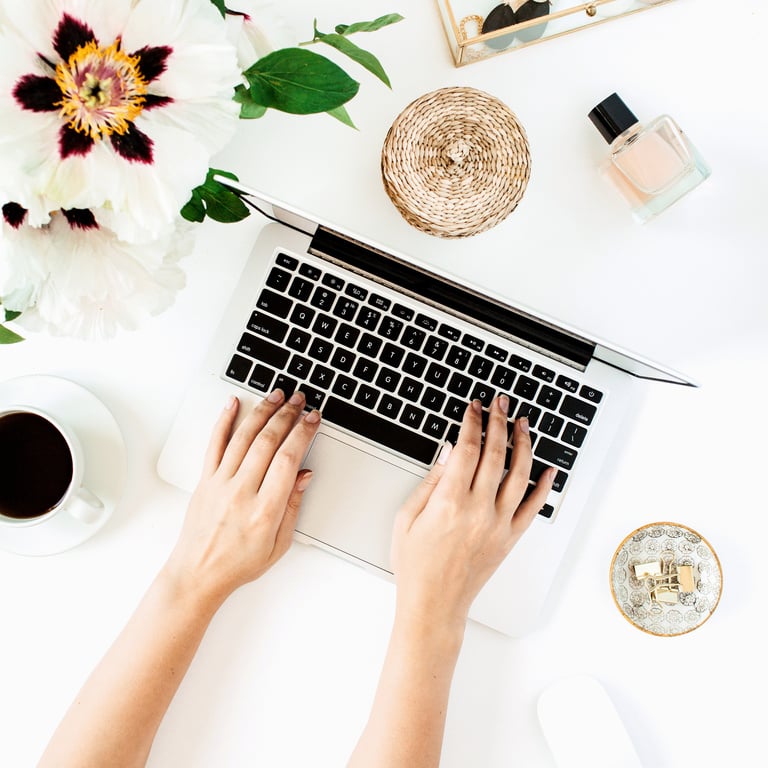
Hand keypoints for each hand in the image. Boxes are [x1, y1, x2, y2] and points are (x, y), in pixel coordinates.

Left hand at [164, 389, 320, 605]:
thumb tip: (303, 474)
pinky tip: (233, 403)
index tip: (313, 419)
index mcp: (264, 510)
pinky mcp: (204, 480)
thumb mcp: (278, 544)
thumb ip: (292, 506)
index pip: (288, 459)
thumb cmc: (238, 564)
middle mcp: (241, 492)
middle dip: (287, 415)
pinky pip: (214, 444)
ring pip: (243, 437)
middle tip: (299, 400)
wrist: (197, 574)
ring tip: (276, 395)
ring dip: (262, 411)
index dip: (303, 433)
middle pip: (267, 441)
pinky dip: (224, 420)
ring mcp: (220, 483)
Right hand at [391, 395, 555, 629]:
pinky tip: (549, 470)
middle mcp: (478, 510)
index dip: (473, 423)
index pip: (468, 450)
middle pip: (496, 455)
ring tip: (523, 424)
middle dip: (499, 423)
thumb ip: (429, 482)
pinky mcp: (509, 539)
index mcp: (449, 503)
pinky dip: (543, 487)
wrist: (434, 604)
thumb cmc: (415, 566)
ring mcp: (498, 525)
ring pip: (519, 475)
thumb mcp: (406, 518)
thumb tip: (449, 453)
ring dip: (524, 445)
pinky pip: (533, 508)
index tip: (474, 408)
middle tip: (500, 404)